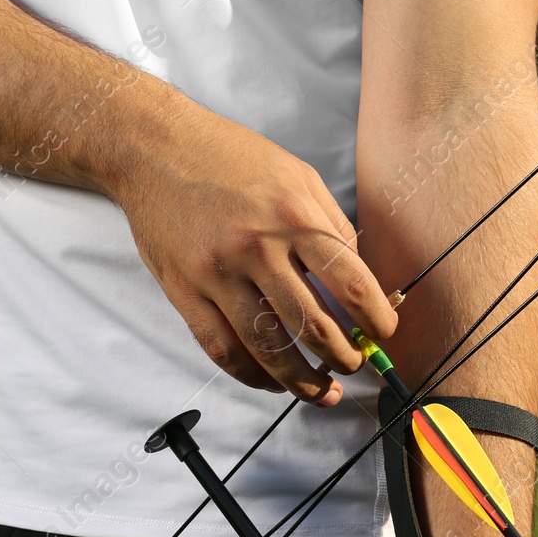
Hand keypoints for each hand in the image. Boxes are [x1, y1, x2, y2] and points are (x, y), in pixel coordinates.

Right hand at [109, 103, 398, 405]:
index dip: (376, 320)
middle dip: (344, 358)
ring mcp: (217, 273)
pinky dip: (252, 376)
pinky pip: (222, 350)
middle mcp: (257, 247)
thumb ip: (333, 227)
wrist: (154, 146)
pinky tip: (272, 382)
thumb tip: (364, 282)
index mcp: (294, 216)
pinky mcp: (184, 291)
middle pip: (313, 326)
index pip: (351, 284)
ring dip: (302, 382)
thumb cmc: (231, 159)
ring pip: (268, 349)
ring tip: (321, 391)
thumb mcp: (297, 176)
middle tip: (353, 366)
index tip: (383, 334)